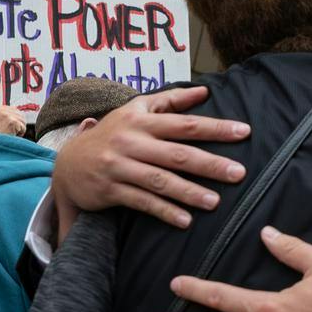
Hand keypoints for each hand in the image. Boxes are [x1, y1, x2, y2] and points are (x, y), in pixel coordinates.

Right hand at [0, 104, 26, 136]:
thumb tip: (9, 116)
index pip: (11, 108)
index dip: (14, 117)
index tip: (14, 123)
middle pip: (18, 113)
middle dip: (19, 122)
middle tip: (15, 130)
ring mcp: (6, 115)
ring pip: (22, 119)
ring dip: (20, 128)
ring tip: (13, 134)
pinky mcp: (12, 122)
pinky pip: (23, 127)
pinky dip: (21, 133)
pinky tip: (14, 136)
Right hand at [49, 87, 249, 230]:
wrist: (68, 165)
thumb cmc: (111, 134)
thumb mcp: (135, 111)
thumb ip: (169, 102)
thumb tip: (203, 91)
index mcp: (141, 120)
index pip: (184, 123)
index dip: (215, 128)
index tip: (244, 132)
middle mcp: (130, 142)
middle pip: (177, 154)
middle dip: (210, 164)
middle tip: (239, 173)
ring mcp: (119, 167)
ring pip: (160, 181)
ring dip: (189, 192)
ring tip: (215, 202)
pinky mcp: (110, 190)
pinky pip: (142, 202)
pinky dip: (164, 211)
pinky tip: (185, 220)